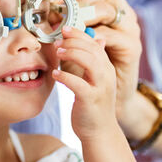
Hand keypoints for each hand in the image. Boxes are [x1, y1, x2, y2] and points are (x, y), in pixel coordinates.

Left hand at [52, 26, 116, 141]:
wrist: (100, 133)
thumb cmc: (94, 106)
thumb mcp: (97, 80)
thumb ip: (95, 60)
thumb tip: (97, 39)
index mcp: (106, 67)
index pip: (95, 43)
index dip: (79, 34)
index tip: (64, 29)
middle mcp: (106, 75)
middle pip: (92, 49)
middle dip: (73, 41)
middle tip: (57, 41)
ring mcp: (100, 87)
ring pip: (90, 62)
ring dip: (72, 53)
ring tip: (57, 52)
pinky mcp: (91, 100)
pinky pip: (79, 84)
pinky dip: (66, 77)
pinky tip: (55, 74)